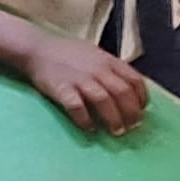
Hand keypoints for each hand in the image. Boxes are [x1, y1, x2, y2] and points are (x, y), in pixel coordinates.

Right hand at [27, 40, 147, 133]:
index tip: (141, 111)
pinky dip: (85, 119)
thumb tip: (129, 90)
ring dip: (113, 118)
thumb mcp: (96, 55)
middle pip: (122, 93)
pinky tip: (90, 128)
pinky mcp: (62, 89)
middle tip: (132, 127)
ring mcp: (80, 79)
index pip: (134, 80)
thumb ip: (112, 70)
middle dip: (131, 113)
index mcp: (108, 61)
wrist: (38, 49)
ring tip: (116, 132)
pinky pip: (77, 107)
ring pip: (104, 101)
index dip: (141, 98)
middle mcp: (98, 69)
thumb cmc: (69, 54)